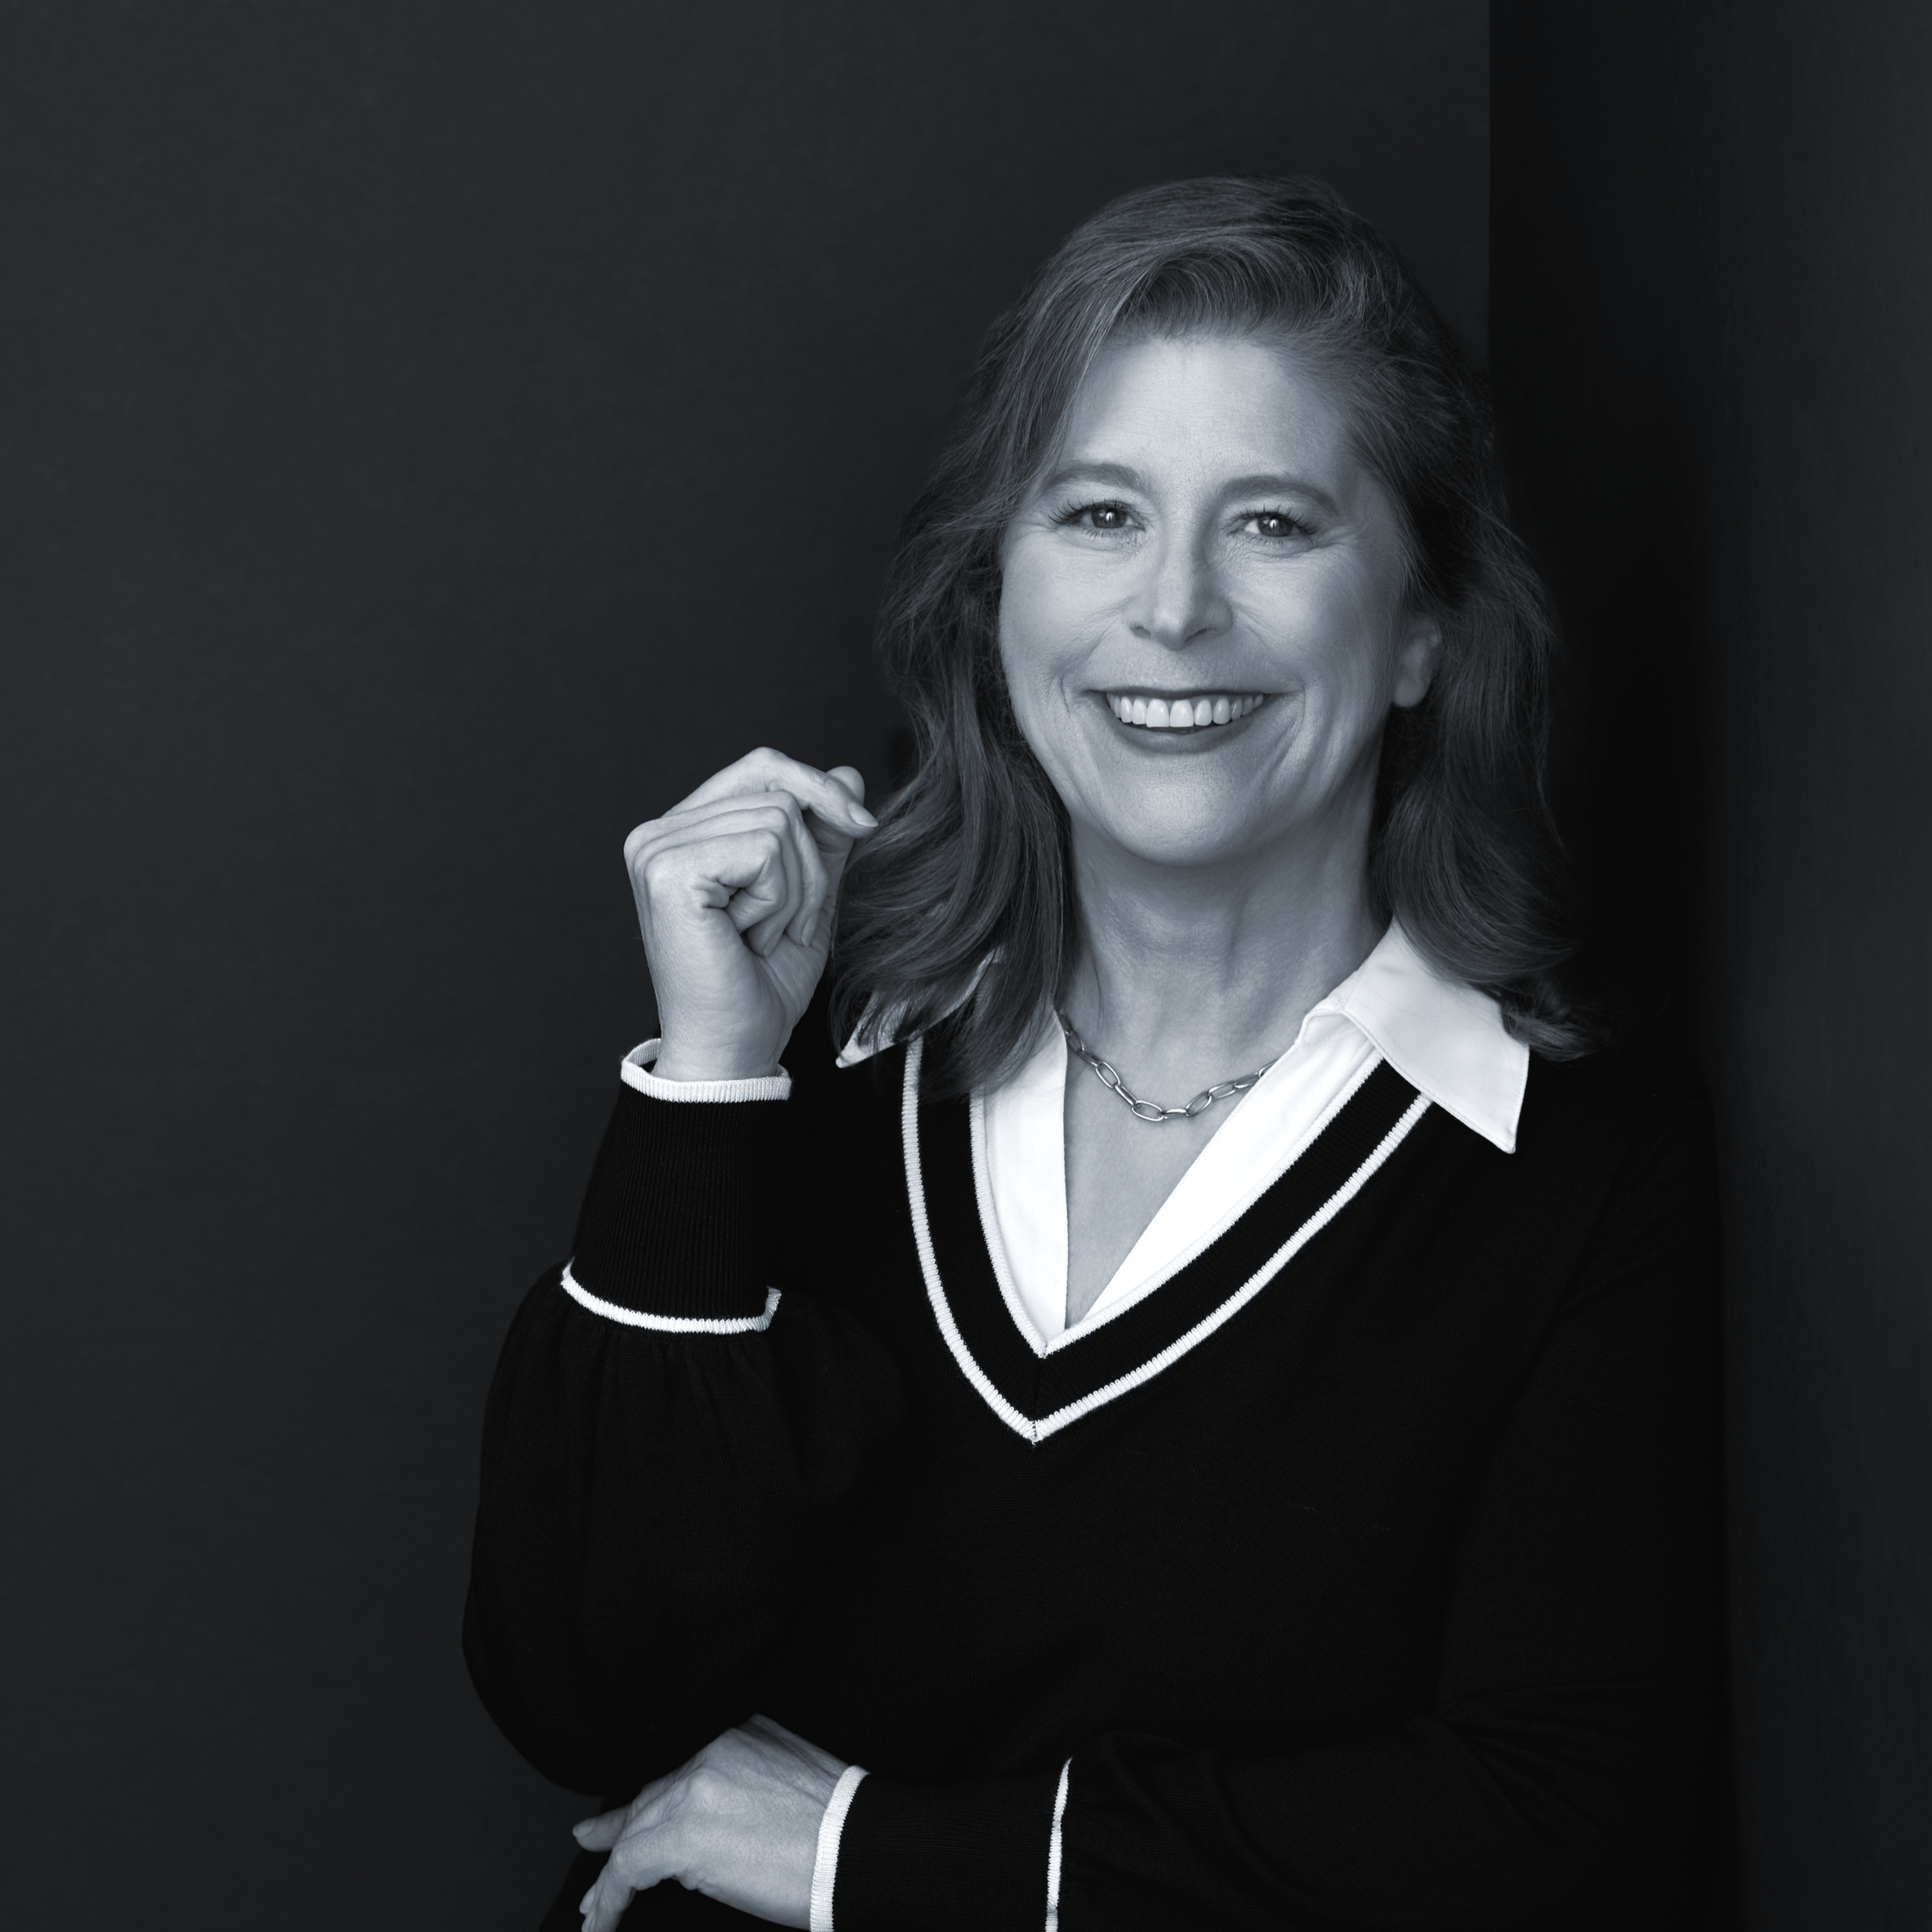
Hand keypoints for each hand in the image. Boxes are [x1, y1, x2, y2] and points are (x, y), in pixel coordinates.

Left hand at [572, 1715, 845, 1930]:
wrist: (860, 1846)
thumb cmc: (840, 1825)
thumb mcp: (790, 1779)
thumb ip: (746, 1782)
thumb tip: (716, 1822)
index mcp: (737, 1733)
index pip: (677, 1772)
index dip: (645, 1805)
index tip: (617, 1825)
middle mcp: (710, 1752)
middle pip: (651, 1799)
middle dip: (618, 1833)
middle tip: (593, 1859)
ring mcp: (695, 1791)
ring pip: (634, 1834)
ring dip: (611, 1877)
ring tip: (596, 1909)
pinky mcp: (684, 1837)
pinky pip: (627, 1870)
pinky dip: (609, 1900)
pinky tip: (601, 1921)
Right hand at [624, 749, 875, 1081]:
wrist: (734, 1049)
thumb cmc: (760, 985)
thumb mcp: (808, 895)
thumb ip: (823, 835)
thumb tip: (848, 774)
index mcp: (685, 831)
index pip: (762, 769)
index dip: (820, 790)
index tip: (865, 827)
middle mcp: (659, 832)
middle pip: (778, 792)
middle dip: (808, 865)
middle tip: (783, 924)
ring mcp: (657, 848)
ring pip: (779, 821)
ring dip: (792, 892)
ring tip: (759, 935)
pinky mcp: (668, 870)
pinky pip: (766, 849)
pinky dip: (777, 900)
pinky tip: (746, 937)